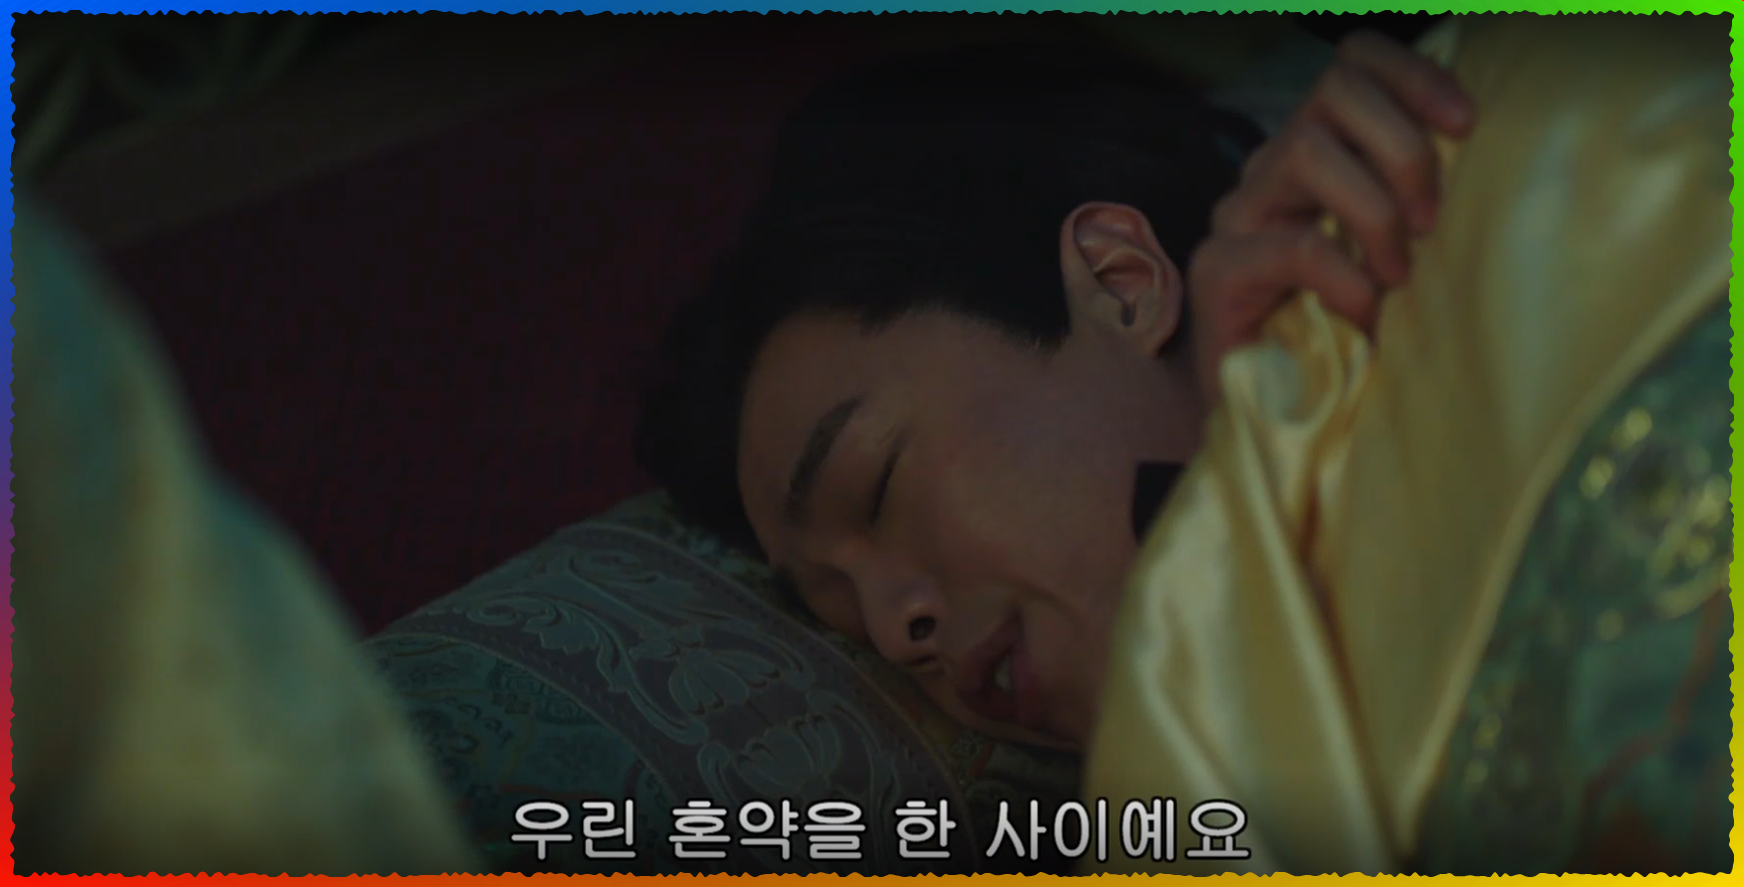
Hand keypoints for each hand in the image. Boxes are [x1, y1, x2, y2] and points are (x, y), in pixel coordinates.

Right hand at [1187, 30, 1474, 396]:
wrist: (1266, 409)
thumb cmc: (1346, 329)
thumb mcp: (1399, 252)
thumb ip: (1423, 205)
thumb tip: (1504, 167)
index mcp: (1318, 151)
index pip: (1354, 62)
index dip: (1414, 73)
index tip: (1468, 122)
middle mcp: (1272, 169)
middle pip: (1334, 88)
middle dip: (1402, 145)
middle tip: (1433, 220)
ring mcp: (1238, 216)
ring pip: (1305, 149)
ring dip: (1373, 209)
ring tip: (1398, 274)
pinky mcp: (1217, 270)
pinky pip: (1293, 245)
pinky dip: (1345, 277)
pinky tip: (1365, 315)